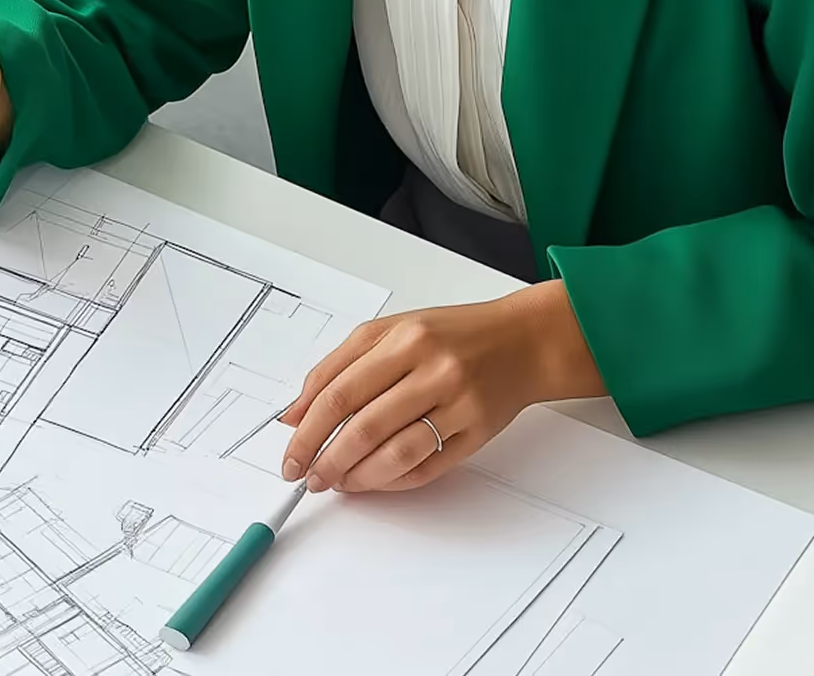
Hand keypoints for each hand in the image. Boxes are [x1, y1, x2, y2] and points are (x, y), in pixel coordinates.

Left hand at [278, 282, 605, 494]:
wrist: (522, 341)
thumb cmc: (453, 334)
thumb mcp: (393, 330)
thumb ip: (340, 365)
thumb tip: (294, 412)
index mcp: (406, 338)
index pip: (341, 392)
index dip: (308, 430)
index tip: (290, 453)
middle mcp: (433, 369)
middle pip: (364, 428)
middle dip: (326, 460)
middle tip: (308, 476)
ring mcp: (458, 404)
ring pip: (395, 455)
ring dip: (356, 478)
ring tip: (337, 482)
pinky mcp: (476, 434)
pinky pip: (425, 469)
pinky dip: (392, 482)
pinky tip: (374, 480)